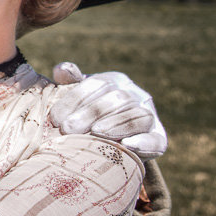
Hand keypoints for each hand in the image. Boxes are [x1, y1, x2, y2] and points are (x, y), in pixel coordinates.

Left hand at [50, 62, 166, 160]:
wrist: (108, 143)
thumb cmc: (85, 115)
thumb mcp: (77, 98)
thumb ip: (70, 83)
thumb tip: (61, 70)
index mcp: (115, 81)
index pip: (97, 84)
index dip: (75, 99)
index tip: (56, 118)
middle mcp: (136, 95)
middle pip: (117, 99)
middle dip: (91, 113)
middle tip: (68, 129)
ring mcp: (150, 116)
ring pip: (138, 116)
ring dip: (116, 125)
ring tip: (95, 133)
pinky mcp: (159, 139)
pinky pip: (156, 140)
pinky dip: (143, 143)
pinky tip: (126, 145)